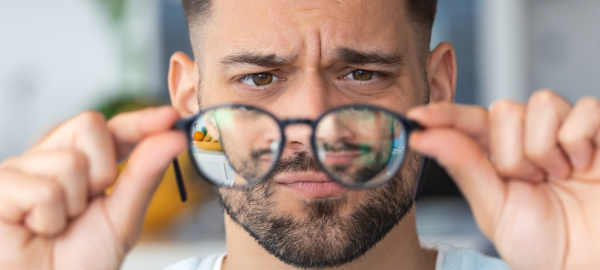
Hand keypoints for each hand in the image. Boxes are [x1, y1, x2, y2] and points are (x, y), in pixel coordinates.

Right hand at [0, 107, 185, 269]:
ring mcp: (22, 169)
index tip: (169, 117)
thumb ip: (145, 175)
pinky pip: (43, 190)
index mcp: (85, 163)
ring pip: (69, 162)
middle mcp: (52, 158)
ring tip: (57, 225)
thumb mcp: (123, 217)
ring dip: (73, 205)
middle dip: (101, 171)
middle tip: (85, 206)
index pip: (114, 129)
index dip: (140, 121)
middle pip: (90, 125)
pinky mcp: (0, 186)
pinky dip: (48, 219)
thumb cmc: (79, 261)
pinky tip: (34, 229)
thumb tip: (173, 137)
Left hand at [408, 90, 599, 269]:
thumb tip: (424, 137)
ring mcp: (567, 133)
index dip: (445, 116)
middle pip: (504, 110)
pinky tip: (584, 166)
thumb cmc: (546, 243)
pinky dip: (579, 140)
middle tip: (532, 181)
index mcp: (500, 156)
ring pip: (541, 104)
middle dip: (512, 152)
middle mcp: (532, 138)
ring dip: (544, 147)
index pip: (469, 123)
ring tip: (558, 176)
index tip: (417, 116)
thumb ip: (464, 167)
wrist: (589, 266)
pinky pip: (585, 109)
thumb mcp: (495, 209)